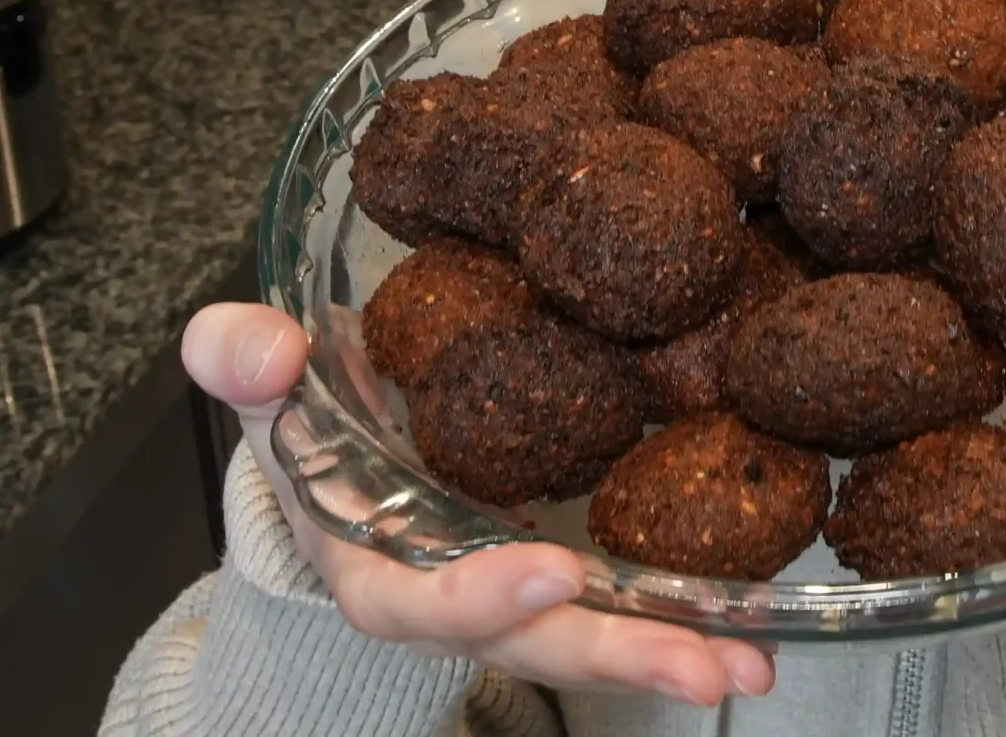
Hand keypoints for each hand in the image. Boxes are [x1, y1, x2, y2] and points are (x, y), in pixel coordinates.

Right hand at [181, 303, 773, 705]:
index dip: (482, 597)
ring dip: (673, 651)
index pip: (421, 601)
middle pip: (535, 640)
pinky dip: (690, 620)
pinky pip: (629, 600)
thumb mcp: (266, 384)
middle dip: (616, 653)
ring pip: (595, 634)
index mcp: (376, 562)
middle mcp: (455, 593)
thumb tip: (261, 343)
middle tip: (703, 662)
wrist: (342, 433)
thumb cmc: (307, 412)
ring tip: (751, 662)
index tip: (551, 570)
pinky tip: (762, 632)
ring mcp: (518, 588)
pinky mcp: (572, 568)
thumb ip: (243, 361)